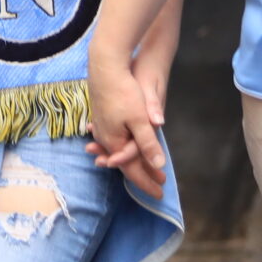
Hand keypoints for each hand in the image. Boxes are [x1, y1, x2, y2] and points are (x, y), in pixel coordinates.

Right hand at [85, 47, 167, 197]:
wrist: (105, 67)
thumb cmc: (124, 92)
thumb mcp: (140, 120)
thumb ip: (148, 144)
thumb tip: (158, 165)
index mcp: (115, 142)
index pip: (132, 170)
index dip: (147, 183)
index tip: (160, 195)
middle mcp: (105, 138)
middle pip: (125, 162)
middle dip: (142, 175)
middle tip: (157, 186)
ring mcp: (101, 127)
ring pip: (118, 151)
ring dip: (131, 162)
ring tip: (142, 171)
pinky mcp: (101, 116)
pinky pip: (112, 139)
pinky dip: (121, 148)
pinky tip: (120, 147)